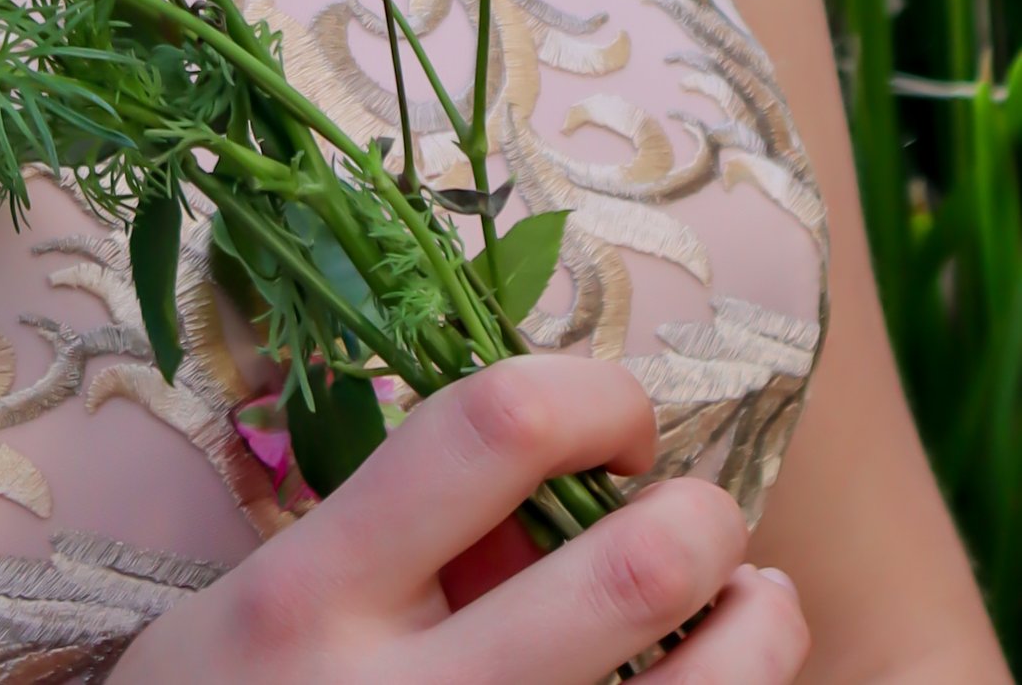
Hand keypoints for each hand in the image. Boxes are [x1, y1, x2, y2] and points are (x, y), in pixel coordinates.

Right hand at [117, 358, 807, 684]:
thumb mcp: (267, 601)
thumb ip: (396, 540)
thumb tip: (564, 483)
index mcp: (314, 592)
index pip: (492, 426)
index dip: (592, 395)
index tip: (615, 422)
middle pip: (629, 571)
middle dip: (705, 516)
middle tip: (701, 514)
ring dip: (763, 635)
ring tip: (760, 603)